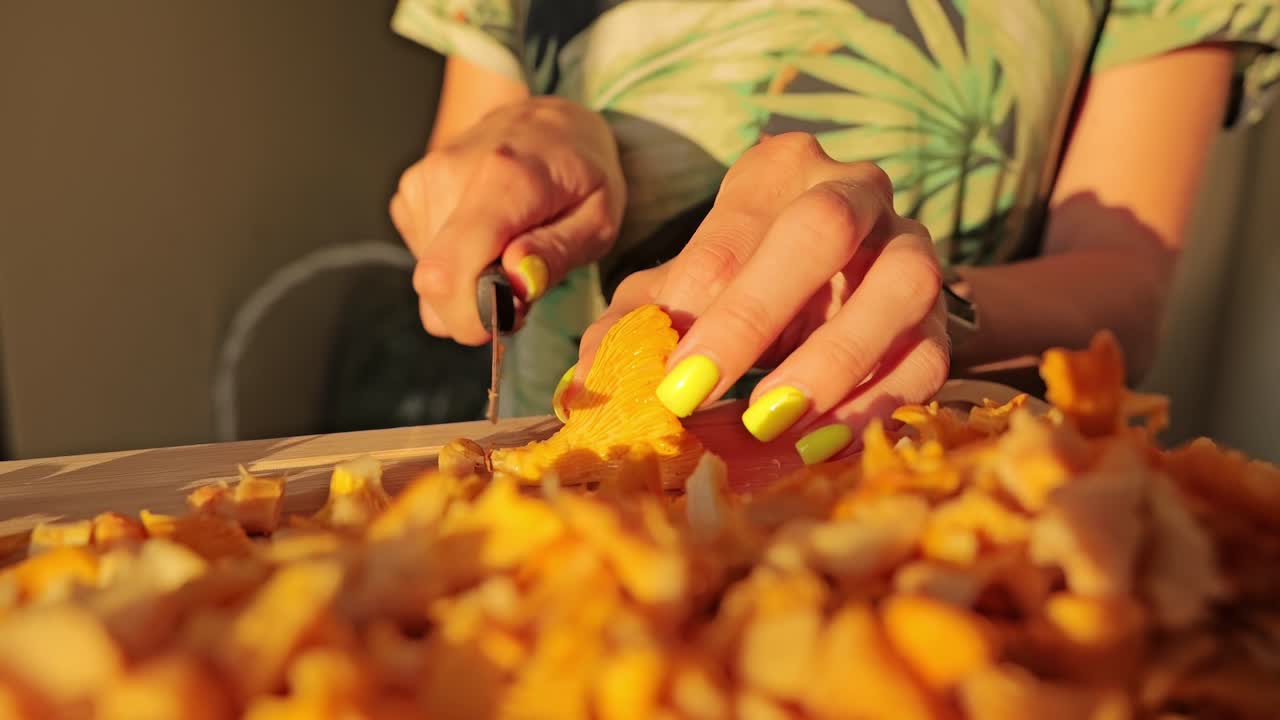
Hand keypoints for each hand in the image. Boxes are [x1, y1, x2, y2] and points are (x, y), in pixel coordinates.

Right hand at [390, 97, 625, 345]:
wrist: (550, 118)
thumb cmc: (582, 173)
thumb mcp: (598, 218)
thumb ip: (557, 253)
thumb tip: (514, 283)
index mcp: (503, 178)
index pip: (448, 274)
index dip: (470, 318)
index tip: (511, 316)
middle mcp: (450, 174)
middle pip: (435, 284)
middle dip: (477, 306)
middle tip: (522, 283)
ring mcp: (423, 181)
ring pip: (430, 277)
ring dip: (470, 281)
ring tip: (510, 247)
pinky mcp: (411, 191)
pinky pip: (424, 256)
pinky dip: (457, 260)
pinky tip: (486, 234)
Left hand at [564, 133, 947, 464]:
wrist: (833, 296)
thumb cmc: (736, 290)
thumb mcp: (676, 297)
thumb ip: (632, 329)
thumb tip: (585, 387)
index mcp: (777, 172)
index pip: (733, 234)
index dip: (700, 311)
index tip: (670, 386)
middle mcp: (855, 191)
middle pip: (822, 229)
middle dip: (757, 316)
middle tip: (700, 397)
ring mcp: (911, 248)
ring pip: (900, 289)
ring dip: (831, 367)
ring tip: (766, 431)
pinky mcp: (942, 318)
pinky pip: (927, 361)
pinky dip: (873, 409)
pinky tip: (813, 449)